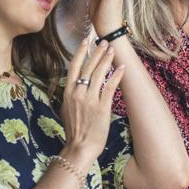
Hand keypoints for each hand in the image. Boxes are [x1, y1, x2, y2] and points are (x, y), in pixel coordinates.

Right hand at [61, 37, 124, 166]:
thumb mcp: (67, 110)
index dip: (80, 52)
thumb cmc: (75, 132)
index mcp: (68, 92)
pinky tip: (122, 68)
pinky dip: (116, 76)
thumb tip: (73, 86)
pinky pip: (110, 87)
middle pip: (88, 67)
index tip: (86, 41)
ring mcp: (89, 100)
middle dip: (96, 52)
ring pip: (99, 74)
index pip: (74, 67)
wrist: (79, 148)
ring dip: (106, 60)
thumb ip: (71, 96)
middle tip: (103, 41)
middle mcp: (78, 93)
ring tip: (113, 50)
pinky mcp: (101, 107)